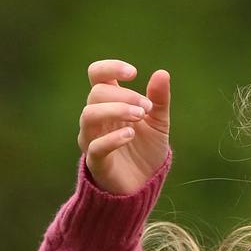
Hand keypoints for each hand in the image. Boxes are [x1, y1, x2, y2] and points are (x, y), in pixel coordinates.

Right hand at [77, 59, 171, 194]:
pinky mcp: (96, 161)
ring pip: (89, 115)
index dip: (110, 68)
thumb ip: (159, 100)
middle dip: (124, 96)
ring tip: (140, 115)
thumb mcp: (159, 122)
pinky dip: (113, 138)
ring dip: (116, 110)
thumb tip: (162, 73)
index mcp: (110, 103)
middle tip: (147, 108)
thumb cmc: (146, 148)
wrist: (145, 183)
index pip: (97, 75)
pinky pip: (95, 146)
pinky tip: (131, 134)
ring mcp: (93, 139)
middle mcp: (97, 118)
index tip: (133, 73)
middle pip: (96, 94)